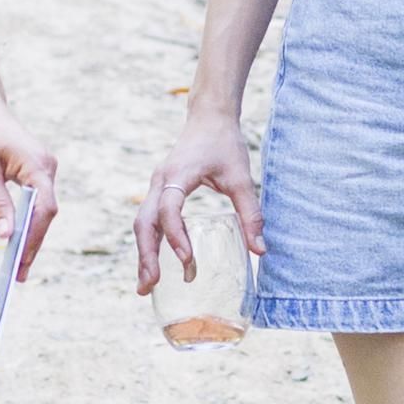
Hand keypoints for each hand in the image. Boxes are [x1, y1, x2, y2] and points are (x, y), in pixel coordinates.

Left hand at [0, 96, 58, 273]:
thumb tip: (7, 235)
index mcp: (38, 166)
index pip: (44, 208)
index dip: (35, 238)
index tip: (22, 261)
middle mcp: (48, 167)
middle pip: (47, 213)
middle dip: (34, 243)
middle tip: (19, 274)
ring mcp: (45, 169)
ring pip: (44, 209)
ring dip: (33, 235)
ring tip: (19, 265)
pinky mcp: (38, 171)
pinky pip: (38, 201)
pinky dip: (30, 221)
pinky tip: (20, 239)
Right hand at [137, 109, 259, 290]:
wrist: (209, 117)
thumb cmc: (224, 144)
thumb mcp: (241, 177)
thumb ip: (250, 214)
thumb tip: (261, 251)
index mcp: (177, 174)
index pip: (168, 209)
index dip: (176, 235)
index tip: (187, 260)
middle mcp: (160, 181)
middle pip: (144, 222)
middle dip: (145, 255)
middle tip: (150, 285)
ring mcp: (157, 186)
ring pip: (142, 224)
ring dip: (143, 254)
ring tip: (146, 286)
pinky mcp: (160, 191)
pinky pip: (149, 220)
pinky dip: (149, 244)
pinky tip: (155, 265)